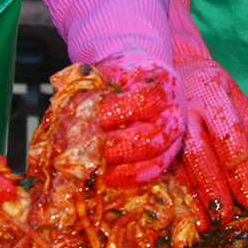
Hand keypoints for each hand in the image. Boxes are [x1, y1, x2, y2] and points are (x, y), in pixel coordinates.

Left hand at [92, 59, 186, 186]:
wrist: (143, 77)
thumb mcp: (109, 70)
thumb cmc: (123, 74)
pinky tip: (103, 175)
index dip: (115, 112)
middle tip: (87, 150)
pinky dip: (126, 178)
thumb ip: (92, 86)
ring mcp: (174, 138)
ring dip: (119, 169)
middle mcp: (174, 112)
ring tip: (94, 166)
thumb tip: (72, 111)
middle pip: (150, 138)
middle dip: (114, 148)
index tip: (90, 118)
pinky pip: (151, 173)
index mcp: (163, 82)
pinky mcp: (168, 155)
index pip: (142, 101)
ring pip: (154, 162)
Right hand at [172, 55, 247, 221]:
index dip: (240, 170)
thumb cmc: (209, 87)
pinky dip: (171, 191)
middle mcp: (184, 105)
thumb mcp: (236, 98)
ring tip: (202, 223)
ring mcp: (160, 118)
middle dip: (212, 187)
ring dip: (189, 195)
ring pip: (175, 162)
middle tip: (225, 216)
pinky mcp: (146, 131)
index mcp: (212, 91)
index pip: (229, 135)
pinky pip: (158, 165)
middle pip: (198, 151)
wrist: (169, 65)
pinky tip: (179, 211)